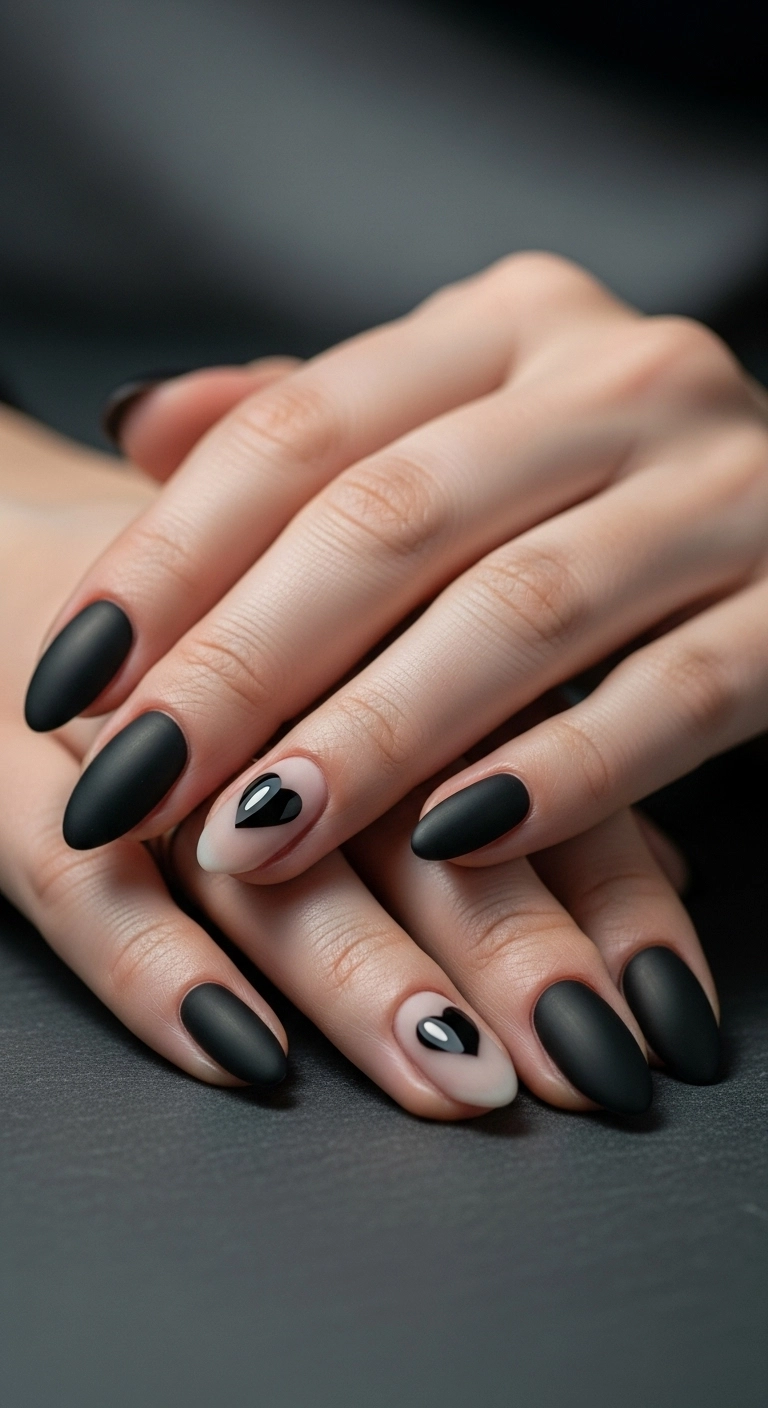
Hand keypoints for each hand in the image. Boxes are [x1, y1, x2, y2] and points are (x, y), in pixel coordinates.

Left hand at [27, 255, 767, 880]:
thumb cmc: (605, 481)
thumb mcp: (468, 418)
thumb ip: (321, 424)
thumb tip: (142, 422)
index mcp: (508, 327)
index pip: (301, 428)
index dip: (172, 555)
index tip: (73, 674)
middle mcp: (619, 379)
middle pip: (394, 521)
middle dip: (245, 664)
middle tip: (134, 782)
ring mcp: (724, 489)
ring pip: (521, 614)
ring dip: (375, 737)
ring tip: (256, 836)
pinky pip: (676, 697)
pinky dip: (563, 775)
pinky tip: (459, 845)